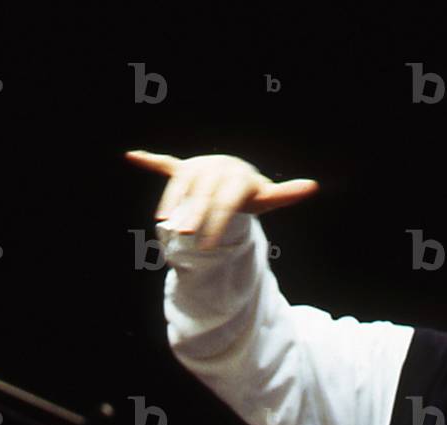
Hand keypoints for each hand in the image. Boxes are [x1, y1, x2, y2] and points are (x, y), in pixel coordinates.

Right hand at [124, 150, 318, 249]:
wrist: (236, 178)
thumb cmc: (251, 194)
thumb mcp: (268, 198)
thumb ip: (286, 193)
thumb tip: (313, 185)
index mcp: (239, 177)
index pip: (226, 202)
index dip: (218, 223)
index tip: (210, 245)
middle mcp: (218, 167)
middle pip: (203, 194)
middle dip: (192, 213)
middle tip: (182, 234)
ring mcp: (199, 167)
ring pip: (183, 182)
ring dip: (172, 198)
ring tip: (163, 220)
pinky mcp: (185, 168)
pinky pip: (167, 164)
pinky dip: (151, 160)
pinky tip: (132, 155)